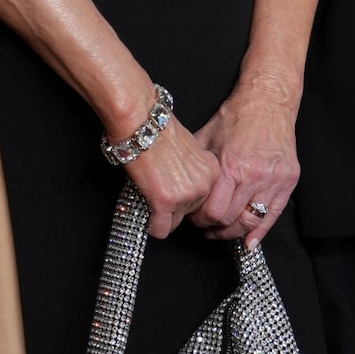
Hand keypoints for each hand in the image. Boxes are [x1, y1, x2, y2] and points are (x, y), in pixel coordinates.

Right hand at [122, 121, 218, 238]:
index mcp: (212, 172)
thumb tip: (185, 182)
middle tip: (160, 191)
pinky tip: (147, 216)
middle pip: (190, 214)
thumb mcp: (190, 148)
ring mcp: (185, 196)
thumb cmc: (159, 129)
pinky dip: (153, 226)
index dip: (187, 198)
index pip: (205, 202)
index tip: (176, 193)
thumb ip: (194, 169)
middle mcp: (203, 186)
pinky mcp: (165, 202)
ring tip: (151, 194)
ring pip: (175, 223)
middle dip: (175, 207)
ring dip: (163, 213)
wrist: (142, 123)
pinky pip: (161, 229)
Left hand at [193, 82, 299, 245]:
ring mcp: (273, 180)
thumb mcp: (206, 138)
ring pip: (251, 221)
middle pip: (230, 219)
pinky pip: (273, 216)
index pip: (213, 211)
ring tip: (222, 232)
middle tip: (205, 226)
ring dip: (234, 233)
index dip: (200, 220)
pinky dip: (260, 232)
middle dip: (214, 227)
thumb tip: (180, 186)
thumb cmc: (235, 118)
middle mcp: (254, 176)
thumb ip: (195, 165)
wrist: (267, 103)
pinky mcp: (288, 181)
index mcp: (231, 166)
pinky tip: (249, 242)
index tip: (194, 218)